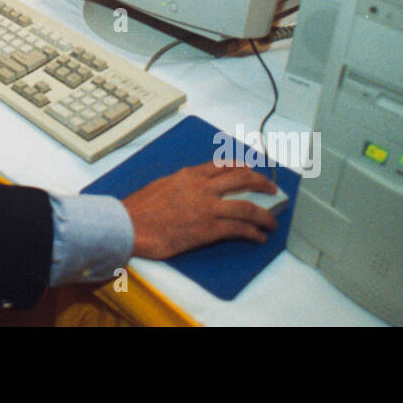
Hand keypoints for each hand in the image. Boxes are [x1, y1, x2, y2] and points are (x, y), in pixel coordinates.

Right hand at [122, 160, 279, 259]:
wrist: (129, 225)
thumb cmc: (140, 208)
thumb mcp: (163, 185)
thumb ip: (182, 184)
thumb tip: (191, 188)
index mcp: (190, 175)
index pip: (224, 165)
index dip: (243, 167)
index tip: (252, 170)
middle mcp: (203, 187)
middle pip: (242, 179)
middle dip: (262, 183)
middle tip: (272, 190)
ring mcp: (207, 208)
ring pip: (247, 206)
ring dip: (265, 214)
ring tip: (272, 221)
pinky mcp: (208, 229)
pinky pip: (239, 229)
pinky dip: (253, 232)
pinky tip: (259, 237)